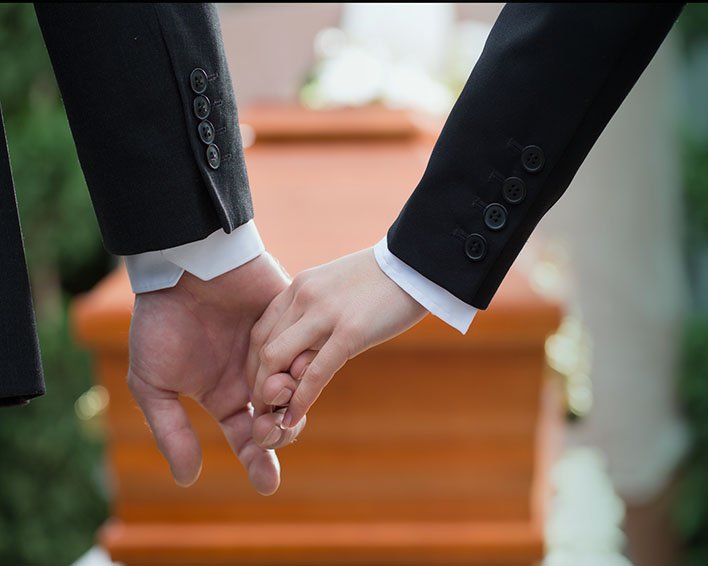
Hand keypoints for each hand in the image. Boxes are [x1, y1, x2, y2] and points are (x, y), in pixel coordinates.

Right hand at [126, 252, 303, 494]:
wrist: (180, 266)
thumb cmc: (161, 323)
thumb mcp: (153, 383)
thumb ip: (171, 430)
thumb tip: (189, 480)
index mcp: (225, 394)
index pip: (249, 436)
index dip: (259, 460)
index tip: (269, 484)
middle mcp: (254, 377)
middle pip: (281, 419)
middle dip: (280, 433)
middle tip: (269, 429)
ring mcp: (277, 349)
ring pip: (299, 389)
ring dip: (290, 400)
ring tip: (276, 393)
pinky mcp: (292, 320)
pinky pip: (308, 349)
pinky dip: (304, 364)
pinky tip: (295, 370)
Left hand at [248, 248, 427, 445]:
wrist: (415, 264)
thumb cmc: (381, 282)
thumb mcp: (336, 290)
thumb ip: (316, 316)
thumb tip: (306, 352)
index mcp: (299, 287)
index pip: (260, 331)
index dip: (254, 365)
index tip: (262, 387)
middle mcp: (303, 297)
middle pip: (262, 348)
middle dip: (258, 383)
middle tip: (264, 409)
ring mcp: (325, 314)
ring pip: (277, 360)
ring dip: (270, 395)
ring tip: (274, 418)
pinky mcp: (350, 332)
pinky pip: (315, 373)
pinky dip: (299, 401)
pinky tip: (293, 419)